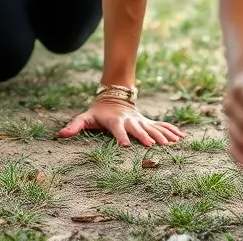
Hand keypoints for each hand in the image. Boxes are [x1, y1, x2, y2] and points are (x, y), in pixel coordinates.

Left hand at [59, 98, 184, 147]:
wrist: (113, 97)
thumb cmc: (97, 112)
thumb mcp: (85, 117)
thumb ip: (75, 125)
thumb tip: (61, 134)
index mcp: (115, 121)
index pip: (117, 129)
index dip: (120, 136)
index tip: (125, 146)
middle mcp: (129, 120)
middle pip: (138, 128)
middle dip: (145, 136)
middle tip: (153, 146)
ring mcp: (139, 120)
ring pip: (152, 127)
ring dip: (162, 134)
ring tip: (172, 143)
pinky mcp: (146, 121)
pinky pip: (160, 125)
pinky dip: (171, 130)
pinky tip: (181, 137)